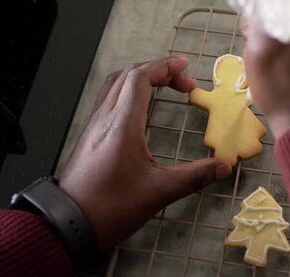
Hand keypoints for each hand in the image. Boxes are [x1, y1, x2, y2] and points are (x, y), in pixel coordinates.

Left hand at [59, 57, 231, 249]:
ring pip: (115, 85)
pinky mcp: (89, 137)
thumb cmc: (109, 207)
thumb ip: (194, 177)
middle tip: (182, 82)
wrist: (67, 223)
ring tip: (163, 87)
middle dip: (158, 71)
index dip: (164, 67)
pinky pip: (109, 100)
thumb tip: (221, 167)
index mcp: (122, 124)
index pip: (140, 77)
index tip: (185, 67)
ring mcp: (94, 126)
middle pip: (128, 75)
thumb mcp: (158, 192)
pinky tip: (140, 110)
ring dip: (140, 79)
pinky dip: (128, 93)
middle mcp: (105, 118)